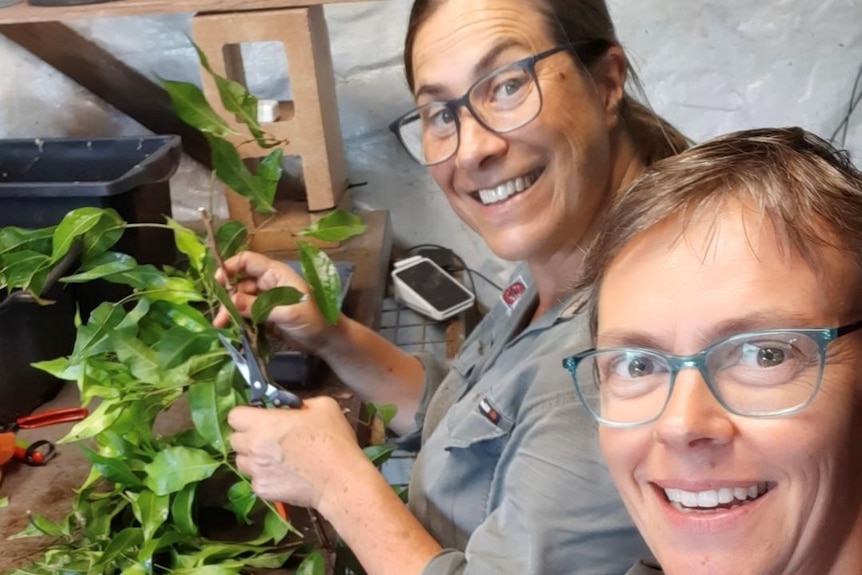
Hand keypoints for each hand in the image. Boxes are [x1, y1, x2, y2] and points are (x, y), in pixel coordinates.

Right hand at [213, 251, 332, 350]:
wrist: (327, 341)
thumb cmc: (314, 319)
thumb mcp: (287, 312)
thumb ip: (259, 307)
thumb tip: (231, 302)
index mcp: (276, 274)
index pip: (248, 261)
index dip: (230, 267)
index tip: (216, 282)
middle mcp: (268, 284)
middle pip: (240, 283)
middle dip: (227, 297)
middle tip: (219, 317)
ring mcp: (266, 301)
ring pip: (240, 301)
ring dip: (230, 311)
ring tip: (222, 325)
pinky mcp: (265, 317)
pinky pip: (246, 315)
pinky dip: (237, 320)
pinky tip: (231, 329)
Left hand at [228, 397, 361, 508]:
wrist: (338, 479)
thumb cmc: (332, 442)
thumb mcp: (324, 407)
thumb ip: (303, 402)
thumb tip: (296, 407)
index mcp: (264, 423)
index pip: (234, 416)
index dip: (246, 415)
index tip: (257, 417)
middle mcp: (254, 446)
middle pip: (234, 439)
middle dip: (248, 436)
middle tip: (268, 437)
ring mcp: (256, 470)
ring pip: (242, 461)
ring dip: (254, 457)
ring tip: (275, 457)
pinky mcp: (263, 489)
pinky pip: (255, 480)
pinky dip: (265, 476)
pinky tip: (283, 473)